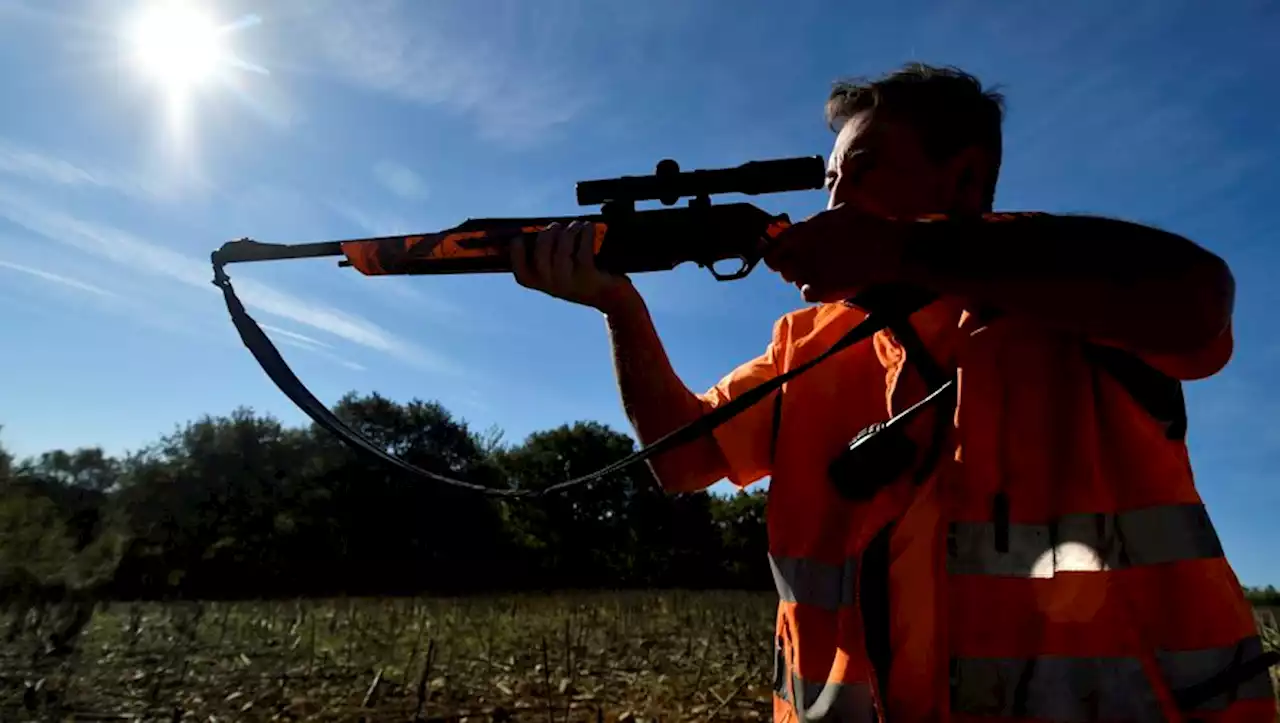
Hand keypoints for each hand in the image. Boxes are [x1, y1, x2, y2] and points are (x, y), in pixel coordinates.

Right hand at [511, 220, 636, 311]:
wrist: (612, 297)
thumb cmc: (583, 277)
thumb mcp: (560, 271)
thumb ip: (547, 256)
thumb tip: (539, 228)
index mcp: (541, 285)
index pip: (520, 272)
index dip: (516, 253)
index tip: (519, 237)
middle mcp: (552, 286)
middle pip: (540, 256)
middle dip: (547, 235)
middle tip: (556, 226)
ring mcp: (570, 283)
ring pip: (562, 251)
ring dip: (568, 232)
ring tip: (575, 225)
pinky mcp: (588, 277)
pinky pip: (583, 250)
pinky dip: (585, 234)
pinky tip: (587, 227)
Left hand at [763, 203, 909, 302]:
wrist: (889, 249)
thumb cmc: (869, 226)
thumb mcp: (840, 212)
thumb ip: (816, 222)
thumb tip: (798, 228)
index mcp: (805, 230)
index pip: (776, 244)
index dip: (777, 249)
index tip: (781, 252)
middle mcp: (802, 250)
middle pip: (779, 264)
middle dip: (789, 264)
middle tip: (806, 262)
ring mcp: (810, 270)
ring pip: (792, 278)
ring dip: (803, 275)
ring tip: (824, 271)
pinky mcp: (821, 288)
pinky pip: (806, 292)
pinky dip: (813, 289)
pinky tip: (827, 283)